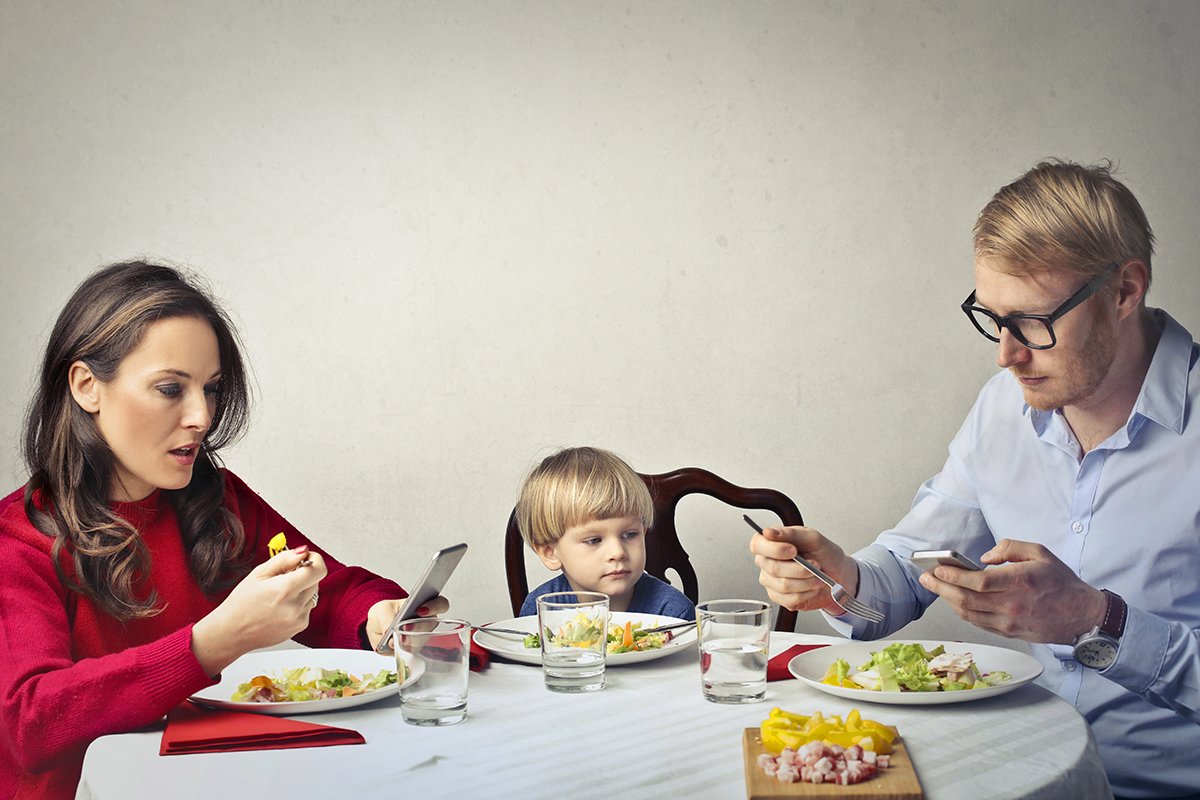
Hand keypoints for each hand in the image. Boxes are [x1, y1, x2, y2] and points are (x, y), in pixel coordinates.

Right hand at [191, 545, 327, 676]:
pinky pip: (307, 607)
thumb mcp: (259, 573)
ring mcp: (299, 619)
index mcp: (284, 590)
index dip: (315, 560)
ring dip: (301, 590)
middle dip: (304, 574)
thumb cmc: (241, 603)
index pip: (318, 570)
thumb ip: (285, 559)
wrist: (232, 632)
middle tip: (283, 578)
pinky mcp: (300, 627)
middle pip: (315, 580)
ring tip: (279, 595)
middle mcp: (295, 606)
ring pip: (312, 594)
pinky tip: (280, 607)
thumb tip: (304, 551)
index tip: (305, 558)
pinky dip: (298, 603)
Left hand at [364, 595, 450, 652]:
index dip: (435, 606)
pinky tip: (394, 645)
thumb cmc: (385, 613)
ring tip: (398, 638)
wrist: (377, 626)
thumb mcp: (383, 610)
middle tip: (406, 627)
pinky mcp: (413, 649)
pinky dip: (402, 649)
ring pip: (422, 640)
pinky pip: (412, 651)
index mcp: (424, 605)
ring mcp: (421, 636)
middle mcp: (426, 621)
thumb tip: (389, 632)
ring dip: (411, 640)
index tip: (421, 610)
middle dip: (419, 626)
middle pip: (432, 624)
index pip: (440, 604)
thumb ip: (387, 618)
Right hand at [749, 525, 858, 614]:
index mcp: (771, 543)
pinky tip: (811, 587)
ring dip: (807, 582)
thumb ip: (791, 533)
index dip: (773, 549)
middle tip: (815, 564)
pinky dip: (807, 593)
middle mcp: (767, 562)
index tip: (793, 551)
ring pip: (783, 585)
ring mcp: (771, 581)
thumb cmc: (826, 555)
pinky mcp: (779, 598)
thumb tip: (769, 532)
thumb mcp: (813, 538)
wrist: (839, 576)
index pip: (757, 545)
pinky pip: (790, 599)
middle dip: (800, 568)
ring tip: (817, 576)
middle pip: (773, 568)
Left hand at [917, 539, 1106, 643]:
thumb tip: (984, 557)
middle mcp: (1013, 605)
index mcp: (1020, 582)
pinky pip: (978, 623)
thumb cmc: (1061, 582)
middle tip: (925, 578)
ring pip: (969, 614)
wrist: (1083, 616)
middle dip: (941, 588)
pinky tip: (955, 600)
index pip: (978, 581)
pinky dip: (963, 612)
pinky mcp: (1010, 633)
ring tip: (936, 587)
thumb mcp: (1039, 553)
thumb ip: (1009, 548)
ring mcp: (1010, 622)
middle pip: (967, 599)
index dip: (953, 576)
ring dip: (948, 601)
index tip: (937, 569)